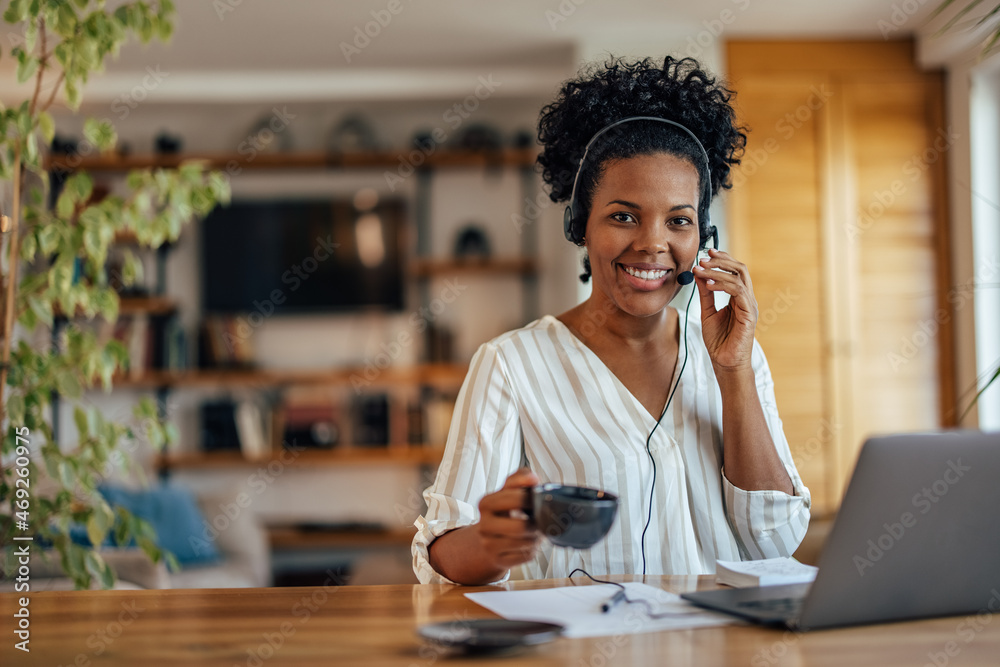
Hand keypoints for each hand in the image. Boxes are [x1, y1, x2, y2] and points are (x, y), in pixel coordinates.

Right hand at [474, 467, 540, 570]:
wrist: (490, 536)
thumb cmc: (505, 509)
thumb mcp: (510, 489)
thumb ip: (521, 477)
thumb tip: (532, 478)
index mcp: (486, 503)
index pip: (515, 499)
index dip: (531, 500)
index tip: (535, 500)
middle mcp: (484, 525)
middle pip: (521, 527)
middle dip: (536, 524)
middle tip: (538, 520)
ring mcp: (489, 545)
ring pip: (526, 543)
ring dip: (536, 537)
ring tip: (534, 531)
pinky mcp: (499, 561)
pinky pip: (526, 556)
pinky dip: (532, 549)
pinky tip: (527, 543)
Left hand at [694, 248, 757, 371]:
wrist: (724, 363)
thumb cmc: (718, 341)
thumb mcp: (707, 312)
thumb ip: (705, 294)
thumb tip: (699, 274)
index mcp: (739, 298)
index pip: (735, 271)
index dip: (722, 259)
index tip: (706, 253)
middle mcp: (746, 299)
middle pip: (740, 269)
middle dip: (721, 260)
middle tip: (703, 257)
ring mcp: (749, 306)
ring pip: (739, 277)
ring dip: (718, 270)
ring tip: (701, 269)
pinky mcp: (749, 314)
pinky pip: (738, 292)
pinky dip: (722, 284)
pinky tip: (708, 284)